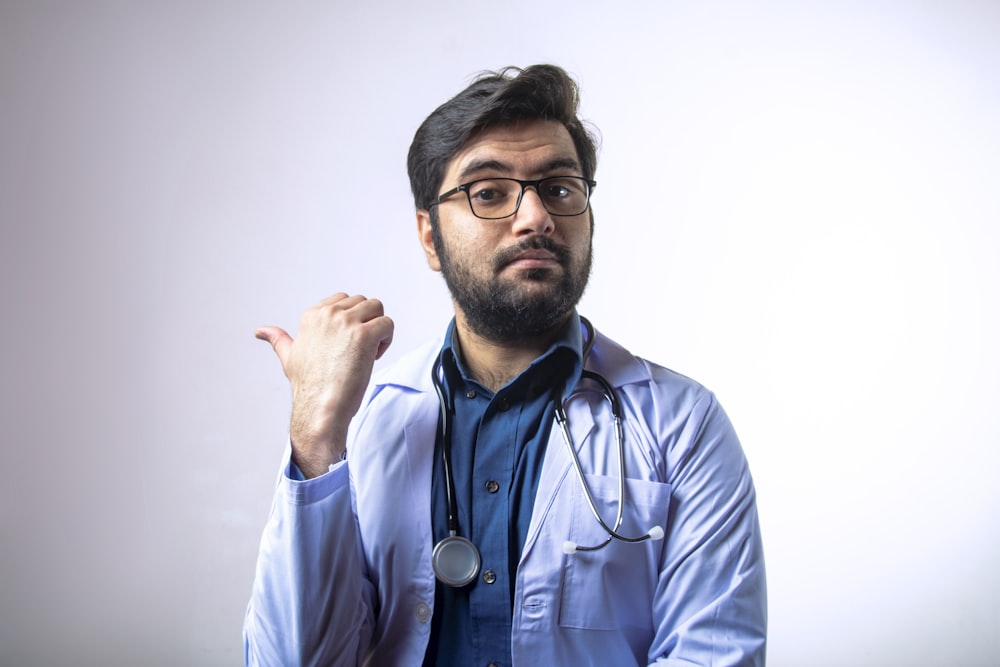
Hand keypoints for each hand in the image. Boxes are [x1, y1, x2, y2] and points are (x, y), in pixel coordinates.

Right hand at [255, 293, 393, 477]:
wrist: (320, 407)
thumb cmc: (308, 387)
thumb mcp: (289, 357)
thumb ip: (278, 339)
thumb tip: (260, 331)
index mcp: (312, 315)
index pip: (343, 300)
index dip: (350, 322)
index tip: (345, 345)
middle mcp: (328, 314)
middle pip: (363, 302)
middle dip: (366, 323)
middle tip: (358, 351)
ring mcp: (346, 323)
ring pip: (377, 308)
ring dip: (378, 328)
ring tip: (368, 352)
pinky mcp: (364, 335)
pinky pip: (387, 323)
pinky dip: (387, 339)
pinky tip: (373, 357)